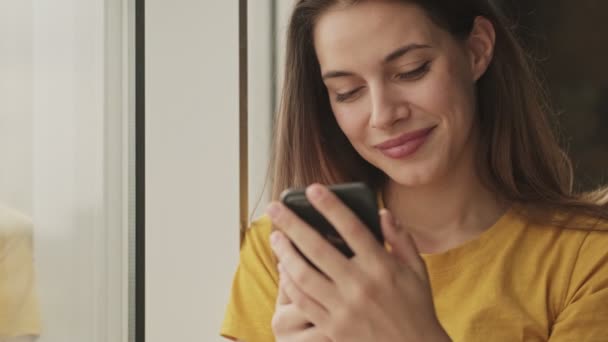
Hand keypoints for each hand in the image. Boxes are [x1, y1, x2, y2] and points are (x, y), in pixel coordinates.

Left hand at [267, 184, 450, 341]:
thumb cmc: (416, 307)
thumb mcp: (417, 270)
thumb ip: (400, 239)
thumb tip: (382, 212)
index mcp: (382, 267)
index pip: (351, 228)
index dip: (330, 206)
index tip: (312, 189)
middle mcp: (360, 285)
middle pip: (318, 248)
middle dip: (292, 224)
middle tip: (275, 207)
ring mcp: (343, 307)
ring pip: (304, 275)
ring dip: (286, 253)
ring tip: (276, 237)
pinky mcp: (332, 326)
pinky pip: (304, 301)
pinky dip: (290, 283)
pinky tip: (284, 269)